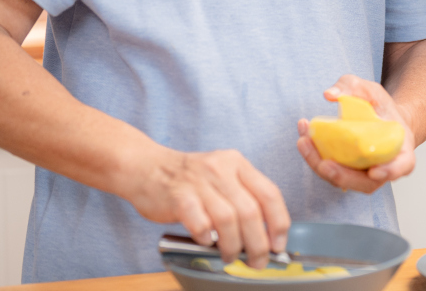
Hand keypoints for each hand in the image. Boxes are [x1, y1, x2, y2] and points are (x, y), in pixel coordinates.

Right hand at [126, 147, 290, 267]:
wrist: (146, 167)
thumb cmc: (189, 179)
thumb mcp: (222, 176)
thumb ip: (242, 198)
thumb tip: (266, 236)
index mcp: (238, 163)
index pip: (269, 193)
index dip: (279, 223)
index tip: (278, 244)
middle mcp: (221, 169)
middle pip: (250, 212)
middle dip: (258, 244)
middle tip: (257, 261)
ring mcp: (199, 182)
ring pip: (228, 220)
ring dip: (233, 246)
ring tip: (230, 256)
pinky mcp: (179, 196)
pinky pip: (200, 224)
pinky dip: (206, 238)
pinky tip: (205, 241)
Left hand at [296, 74, 416, 193]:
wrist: (381, 117)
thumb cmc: (381, 106)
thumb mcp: (371, 89)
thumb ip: (352, 86)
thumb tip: (330, 94)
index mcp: (401, 150)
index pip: (401, 166)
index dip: (389, 171)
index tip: (374, 171)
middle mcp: (384, 168)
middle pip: (366, 182)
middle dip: (343, 175)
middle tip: (324, 163)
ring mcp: (363, 174)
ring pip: (343, 180)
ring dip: (320, 165)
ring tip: (304, 140)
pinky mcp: (345, 172)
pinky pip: (330, 171)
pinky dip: (315, 157)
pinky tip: (303, 136)